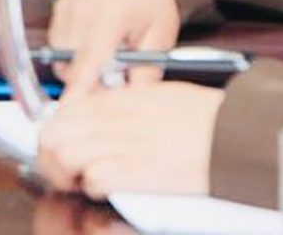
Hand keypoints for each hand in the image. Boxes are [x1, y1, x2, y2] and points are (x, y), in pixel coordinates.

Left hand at [36, 81, 222, 198]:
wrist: (233, 134)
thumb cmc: (205, 116)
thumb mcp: (156, 95)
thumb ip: (124, 103)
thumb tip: (103, 112)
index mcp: (116, 100)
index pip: (62, 113)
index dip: (55, 133)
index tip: (61, 145)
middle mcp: (111, 120)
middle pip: (52, 136)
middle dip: (49, 156)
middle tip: (62, 170)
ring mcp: (121, 145)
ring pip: (63, 157)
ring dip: (65, 174)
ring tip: (78, 182)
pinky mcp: (135, 173)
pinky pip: (93, 180)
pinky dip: (92, 187)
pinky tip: (103, 188)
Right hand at [47, 0, 183, 98]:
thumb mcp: (160, 36)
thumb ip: (146, 71)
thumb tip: (131, 100)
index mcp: (110, 15)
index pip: (89, 58)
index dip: (80, 86)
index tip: (72, 107)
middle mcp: (81, 9)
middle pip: (70, 62)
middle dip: (87, 80)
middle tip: (113, 79)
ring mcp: (67, 7)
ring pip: (60, 55)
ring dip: (78, 66)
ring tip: (106, 57)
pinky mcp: (59, 8)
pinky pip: (57, 42)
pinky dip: (72, 52)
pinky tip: (93, 45)